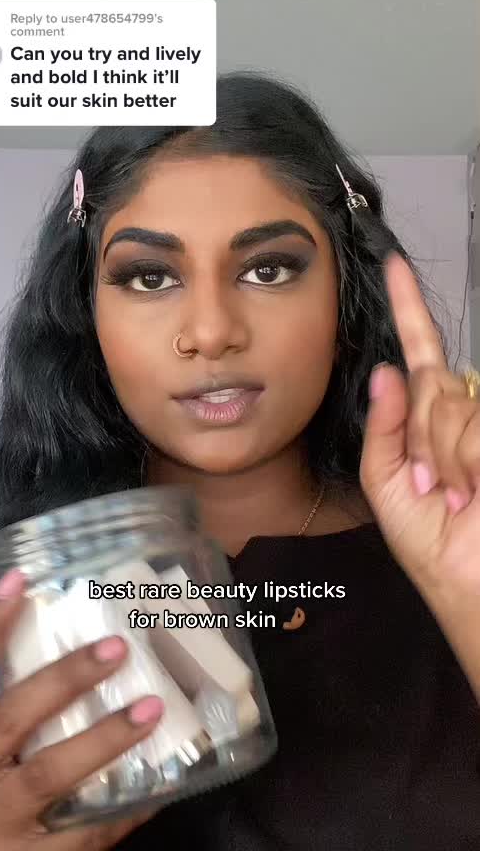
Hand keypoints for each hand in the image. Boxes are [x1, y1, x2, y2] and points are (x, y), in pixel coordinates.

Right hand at [0, 576, 163, 849]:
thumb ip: (6, 702)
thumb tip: (74, 638)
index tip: (19, 580)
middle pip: (12, 717)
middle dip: (64, 679)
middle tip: (116, 646)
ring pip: (50, 771)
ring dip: (105, 736)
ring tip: (150, 707)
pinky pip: (86, 827)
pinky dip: (127, 802)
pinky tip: (162, 783)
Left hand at [359, 251, 479, 594]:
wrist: (469, 586)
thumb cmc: (432, 545)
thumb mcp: (389, 486)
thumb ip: (384, 429)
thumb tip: (387, 370)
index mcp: (433, 422)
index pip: (423, 354)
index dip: (409, 310)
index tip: (393, 267)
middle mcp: (468, 414)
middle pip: (432, 384)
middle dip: (421, 437)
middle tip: (432, 488)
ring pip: (452, 404)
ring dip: (443, 459)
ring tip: (456, 497)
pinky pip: (474, 425)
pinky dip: (465, 463)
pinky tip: (474, 495)